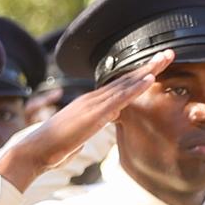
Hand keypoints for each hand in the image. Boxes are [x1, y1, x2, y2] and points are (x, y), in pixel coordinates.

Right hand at [0, 53, 171, 189]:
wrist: (35, 151)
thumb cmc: (56, 146)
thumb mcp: (83, 132)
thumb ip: (98, 121)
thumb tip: (112, 115)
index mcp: (92, 103)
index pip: (120, 86)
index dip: (139, 75)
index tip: (157, 67)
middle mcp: (93, 99)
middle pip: (126, 79)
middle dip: (148, 66)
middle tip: (169, 53)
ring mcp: (93, 104)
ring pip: (125, 84)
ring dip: (147, 71)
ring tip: (165, 59)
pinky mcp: (94, 115)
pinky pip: (119, 99)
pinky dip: (135, 88)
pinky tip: (149, 80)